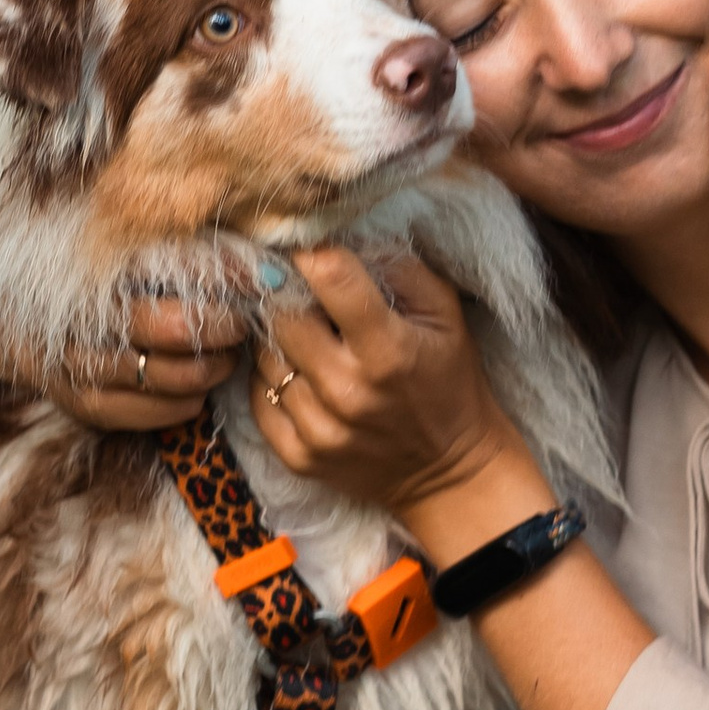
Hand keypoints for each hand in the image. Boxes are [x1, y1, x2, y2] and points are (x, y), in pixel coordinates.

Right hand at [0, 222, 236, 430]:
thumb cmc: (49, 248)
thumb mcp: (86, 220)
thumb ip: (146, 222)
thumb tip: (222, 208)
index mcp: (80, 268)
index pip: (160, 275)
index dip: (214, 280)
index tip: (256, 276)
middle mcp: (73, 319)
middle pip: (162, 330)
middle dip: (217, 328)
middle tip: (248, 318)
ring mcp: (70, 364)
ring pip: (152, 380)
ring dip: (203, 372)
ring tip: (233, 355)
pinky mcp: (71, 398)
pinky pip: (128, 415)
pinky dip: (171, 409)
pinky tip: (198, 394)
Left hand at [248, 248, 547, 552]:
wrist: (450, 474)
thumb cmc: (449, 381)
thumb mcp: (446, 314)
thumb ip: (399, 267)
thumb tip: (341, 235)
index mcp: (387, 351)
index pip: (328, 278)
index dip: (311, 252)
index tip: (307, 244)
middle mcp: (347, 392)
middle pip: (282, 316)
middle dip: (288, 294)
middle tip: (299, 289)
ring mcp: (319, 430)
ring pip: (264, 356)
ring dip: (280, 338)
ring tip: (308, 335)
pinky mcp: (299, 457)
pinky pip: (258, 398)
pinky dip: (273, 380)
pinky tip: (301, 374)